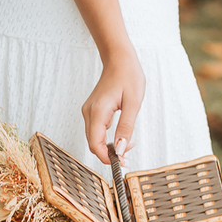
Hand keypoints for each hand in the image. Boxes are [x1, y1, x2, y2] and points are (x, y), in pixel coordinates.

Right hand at [82, 46, 144, 164]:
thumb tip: (121, 149)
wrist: (119, 59)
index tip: (122, 162)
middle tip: (128, 155)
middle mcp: (89, 112)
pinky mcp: (92, 110)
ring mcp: (89, 111)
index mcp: (98, 111)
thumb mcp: (133, 103)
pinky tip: (120, 135)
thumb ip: (126, 127)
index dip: (107, 158)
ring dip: (108, 146)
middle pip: (92, 144)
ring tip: (128, 143)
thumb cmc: (128, 76)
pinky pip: (96, 130)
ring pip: (93, 138)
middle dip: (109, 154)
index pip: (95, 144)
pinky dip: (106, 138)